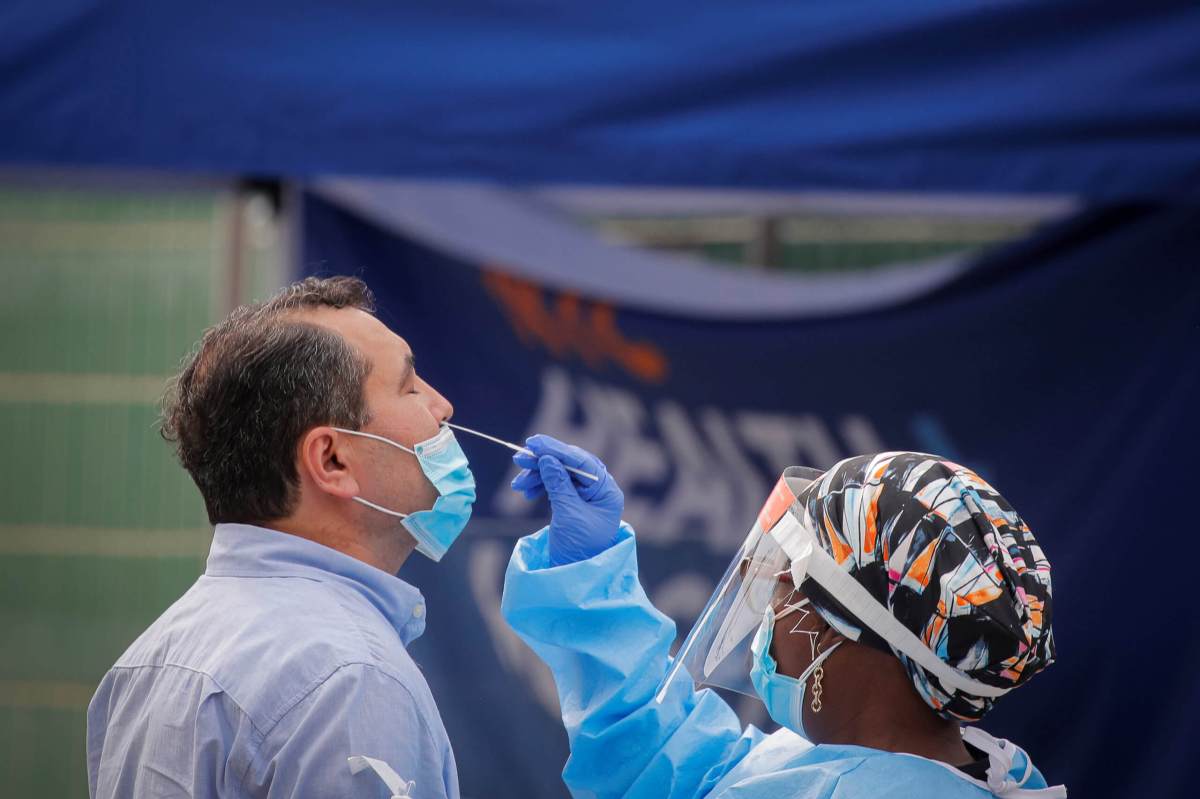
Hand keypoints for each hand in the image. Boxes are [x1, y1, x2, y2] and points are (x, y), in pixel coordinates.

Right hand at [511, 435, 623, 565]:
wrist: (575, 576)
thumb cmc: (578, 548)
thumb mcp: (567, 514)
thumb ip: (558, 484)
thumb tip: (547, 459)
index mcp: (606, 490)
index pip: (581, 461)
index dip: (556, 450)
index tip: (534, 443)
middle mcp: (599, 490)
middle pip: (570, 465)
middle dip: (543, 462)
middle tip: (519, 459)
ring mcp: (586, 497)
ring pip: (559, 475)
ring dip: (537, 475)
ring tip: (518, 485)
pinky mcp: (573, 503)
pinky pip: (556, 486)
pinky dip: (539, 486)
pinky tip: (525, 491)